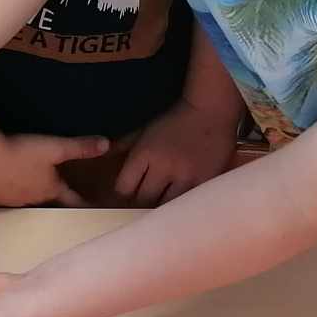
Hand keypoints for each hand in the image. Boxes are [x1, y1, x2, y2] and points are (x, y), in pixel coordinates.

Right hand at [0, 130, 110, 208]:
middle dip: (49, 194)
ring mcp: (8, 201)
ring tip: (22, 182)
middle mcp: (31, 200)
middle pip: (45, 199)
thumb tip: (107, 144)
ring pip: (21, 198)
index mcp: (49, 190)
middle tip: (52, 188)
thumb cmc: (21, 153)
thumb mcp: (54, 147)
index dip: (81, 201)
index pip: (71, 199)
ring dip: (24, 191)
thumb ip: (80, 147)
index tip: (91, 206)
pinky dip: (1, 189)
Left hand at [115, 99, 239, 205]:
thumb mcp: (145, 129)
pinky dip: (181, 205)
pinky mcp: (204, 182)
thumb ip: (124, 146)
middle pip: (143, 199)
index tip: (129, 193)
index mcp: (145, 153)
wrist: (211, 111)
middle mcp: (163, 167)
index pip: (124, 187)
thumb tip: (105, 159)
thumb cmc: (175, 120)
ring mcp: (185, 177)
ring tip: (162, 203)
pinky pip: (187, 203)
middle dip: (142, 200)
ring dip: (162, 206)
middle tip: (145, 200)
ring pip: (166, 205)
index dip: (124, 193)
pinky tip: (180, 203)